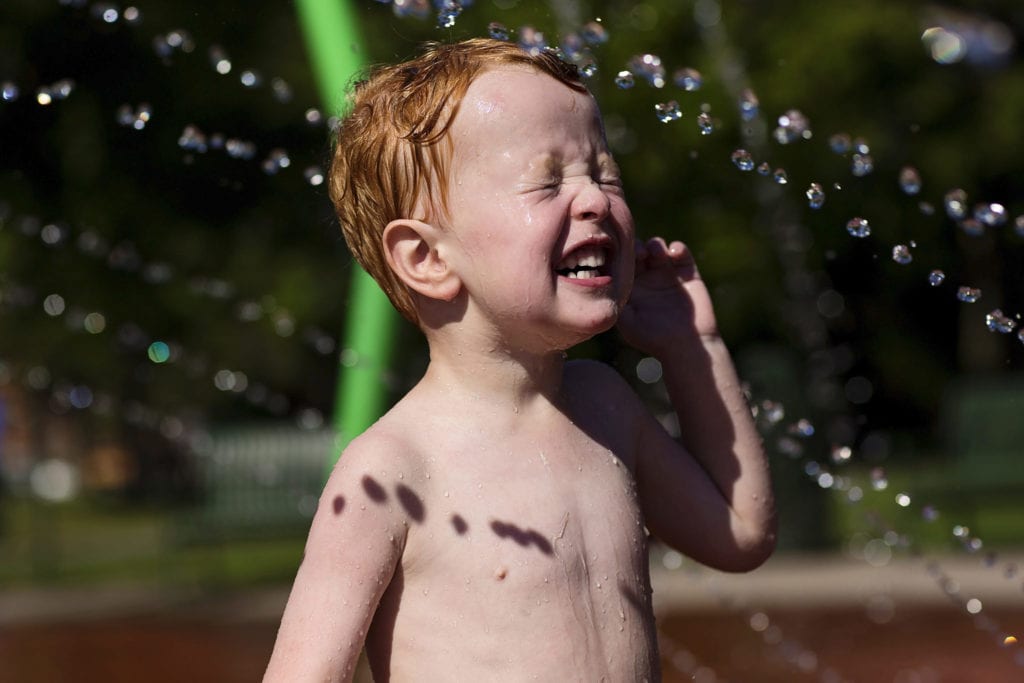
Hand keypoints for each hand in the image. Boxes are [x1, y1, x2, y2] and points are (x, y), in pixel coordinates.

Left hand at [617, 238, 718, 356]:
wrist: (686, 346)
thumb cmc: (654, 339)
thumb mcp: (627, 323)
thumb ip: (615, 302)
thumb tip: (603, 283)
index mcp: (632, 288)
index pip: (622, 263)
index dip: (620, 255)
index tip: (622, 257)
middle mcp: (648, 279)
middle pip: (638, 251)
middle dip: (637, 247)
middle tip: (640, 254)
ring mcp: (668, 274)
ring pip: (657, 247)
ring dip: (655, 245)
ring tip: (656, 254)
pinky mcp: (688, 274)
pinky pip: (681, 252)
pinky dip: (677, 248)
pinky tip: (673, 254)